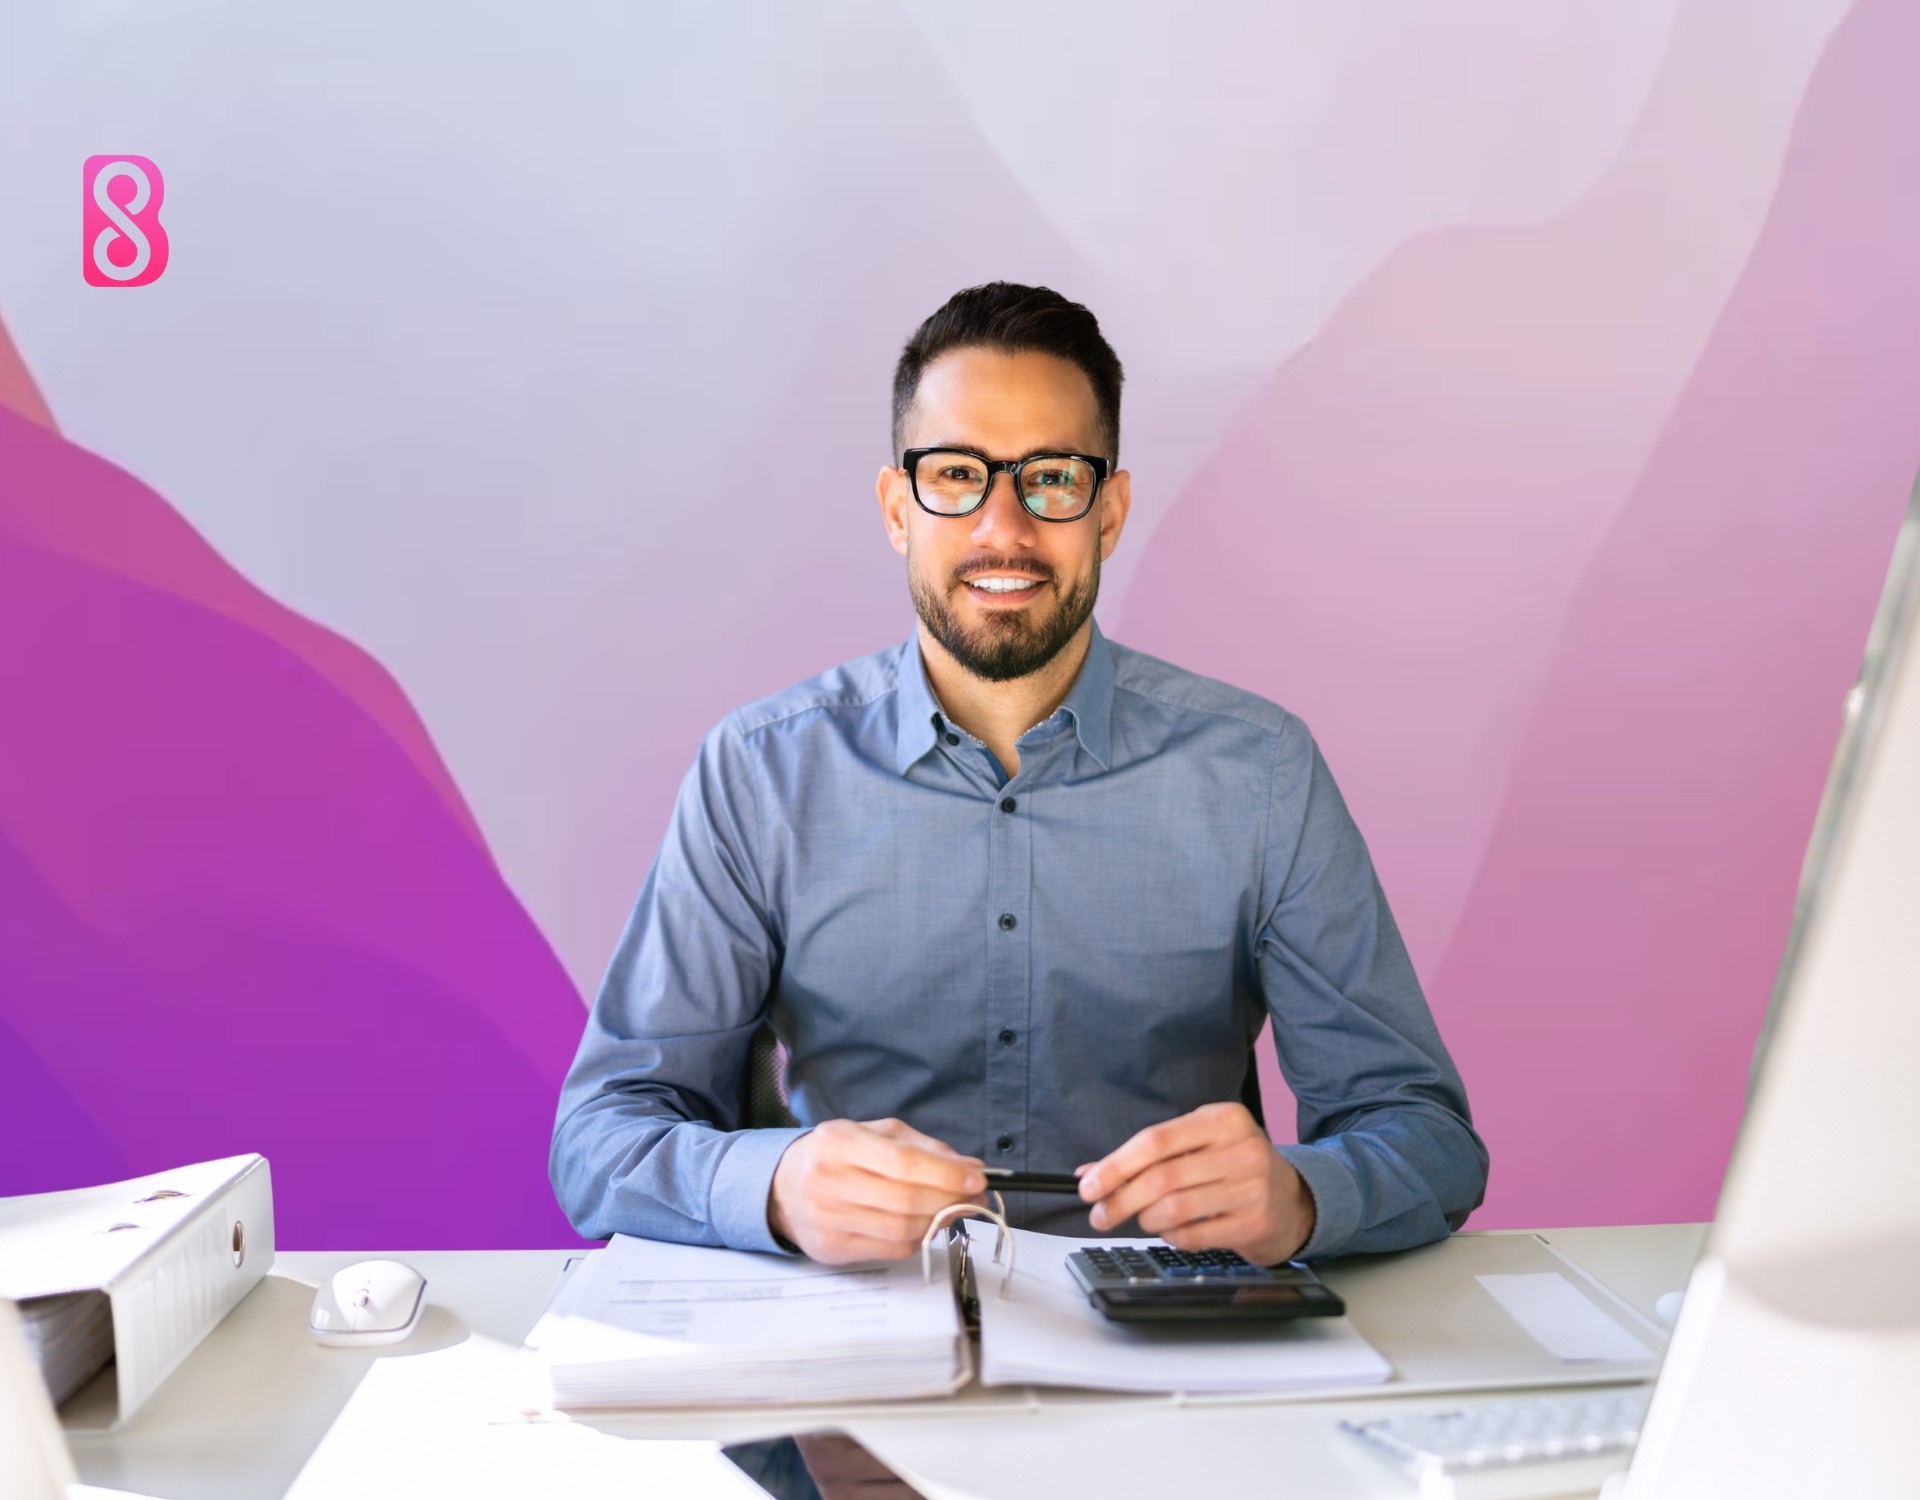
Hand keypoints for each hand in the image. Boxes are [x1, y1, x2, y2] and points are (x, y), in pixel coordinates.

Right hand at [768, 1117, 984, 1264]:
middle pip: (905, 1199)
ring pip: (902, 1229)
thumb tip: (969, 1167)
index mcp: (838, 1142)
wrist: (782, 1187)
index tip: (976, 1177)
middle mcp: (828, 1181)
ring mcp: (828, 1219)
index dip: (946, 1173)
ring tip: (956, 1207)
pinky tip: (927, 1223)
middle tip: (975, 1195)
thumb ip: (922, 1148)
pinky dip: (919, 1237)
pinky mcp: (833, 1249)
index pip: (902, 1162)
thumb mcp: (873, 1134)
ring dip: (940, 1220)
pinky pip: (891, 1249)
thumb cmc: (834, 1155)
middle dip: (951, 1198)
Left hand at [1075, 1102, 1315, 1264]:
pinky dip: (1172, 1237)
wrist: (1293, 1200)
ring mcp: (1252, 1186)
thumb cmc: (1234, 1168)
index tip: (1088, 1186)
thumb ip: (1147, 1157)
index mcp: (1223, 1119)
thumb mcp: (1197, 1147)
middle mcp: (1241, 1147)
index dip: (1116, 1166)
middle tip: (1100, 1215)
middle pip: (1161, 1177)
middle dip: (1121, 1200)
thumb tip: (1091, 1174)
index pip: (1156, 1140)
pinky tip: (1175, 1231)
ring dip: (1147, 1220)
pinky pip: (1193, 1235)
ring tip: (1146, 1220)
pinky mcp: (1254, 1222)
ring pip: (1174, 1209)